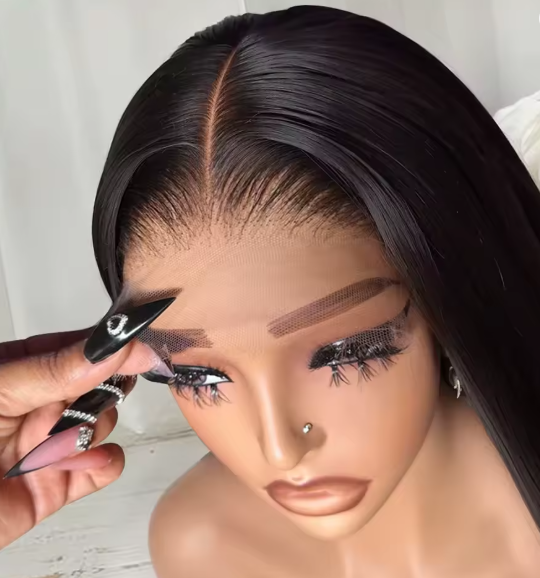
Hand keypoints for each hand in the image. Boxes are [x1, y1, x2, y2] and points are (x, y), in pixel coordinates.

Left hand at [0, 330, 158, 548]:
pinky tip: (78, 466)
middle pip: (100, 384)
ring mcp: (51, 443)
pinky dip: (101, 463)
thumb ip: (54, 370)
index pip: (79, 348)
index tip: (139, 350)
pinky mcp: (58, 483)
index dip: (111, 348)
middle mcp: (39, 404)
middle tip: (73, 406)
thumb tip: (115, 347)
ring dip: (88, 432)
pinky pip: (106, 465)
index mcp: (20, 371)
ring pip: (105, 422)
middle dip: (96, 394)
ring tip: (51, 447)